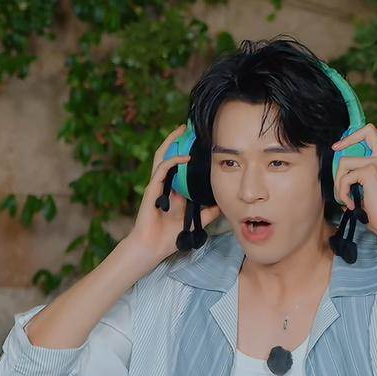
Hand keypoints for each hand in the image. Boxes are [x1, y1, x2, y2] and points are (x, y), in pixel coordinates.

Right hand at [121, 124, 221, 263]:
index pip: (179, 166)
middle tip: (187, 127)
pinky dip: (173, 161)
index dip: (186, 152)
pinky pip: (162, 169)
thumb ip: (208, 212)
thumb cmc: (169, 236)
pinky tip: (184, 158)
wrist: (152, 247)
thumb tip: (224, 204)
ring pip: (162, 157)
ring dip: (171, 142)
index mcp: (172, 190)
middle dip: (176, 141)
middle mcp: (164, 185)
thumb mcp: (196, 221)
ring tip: (180, 130)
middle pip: (169, 156)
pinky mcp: (152, 189)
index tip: (198, 142)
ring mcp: (156, 185)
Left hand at [331, 123, 376, 246]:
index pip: (375, 134)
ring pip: (344, 162)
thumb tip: (338, 166)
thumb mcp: (367, 186)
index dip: (357, 135)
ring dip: (338, 182)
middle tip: (335, 149)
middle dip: (347, 138)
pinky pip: (344, 178)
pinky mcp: (370, 171)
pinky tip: (351, 204)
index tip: (341, 146)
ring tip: (345, 197)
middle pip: (368, 130)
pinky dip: (342, 193)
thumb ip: (358, 172)